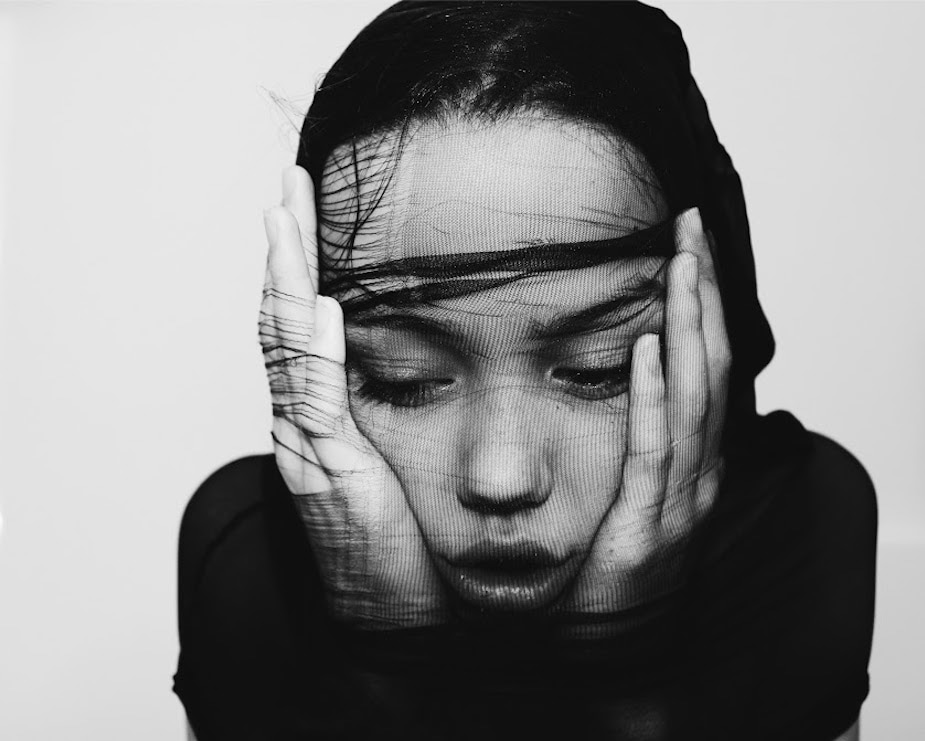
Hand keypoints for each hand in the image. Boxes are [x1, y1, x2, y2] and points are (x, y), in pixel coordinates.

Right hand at [259, 165, 445, 628]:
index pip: (303, 322)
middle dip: (286, 251)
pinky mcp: (329, 467)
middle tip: (288, 187)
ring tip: (286, 215)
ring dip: (288, 278)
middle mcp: (303, 417)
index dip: (301, 265)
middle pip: (284, 317)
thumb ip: (391, 403)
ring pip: (287, 345)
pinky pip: (316, 398)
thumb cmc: (401, 538)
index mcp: (321, 409)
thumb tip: (407, 352)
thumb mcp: (397, 454)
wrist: (391, 613)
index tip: (305, 210)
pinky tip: (322, 302)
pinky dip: (313, 348)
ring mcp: (309, 439)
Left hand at [562, 207, 730, 617]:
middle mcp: (700, 470)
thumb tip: (611, 366)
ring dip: (687, 326)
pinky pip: (656, 449)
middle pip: (710, 364)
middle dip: (703, 293)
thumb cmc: (610, 560)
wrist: (609, 646)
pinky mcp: (649, 524)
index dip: (702, 303)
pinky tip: (646, 348)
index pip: (704, 363)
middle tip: (691, 227)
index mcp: (693, 456)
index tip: (688, 244)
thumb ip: (630, 432)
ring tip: (680, 264)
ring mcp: (681, 497)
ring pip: (694, 396)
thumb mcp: (626, 485)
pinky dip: (654, 395)